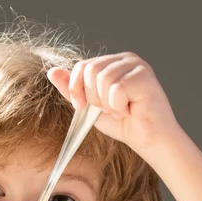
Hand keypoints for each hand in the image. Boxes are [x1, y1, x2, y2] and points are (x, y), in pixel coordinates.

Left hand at [47, 53, 183, 160]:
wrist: (149, 141)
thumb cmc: (124, 124)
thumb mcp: (90, 106)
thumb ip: (73, 89)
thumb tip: (51, 72)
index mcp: (112, 62)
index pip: (82, 65)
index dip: (76, 89)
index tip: (83, 107)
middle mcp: (125, 59)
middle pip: (90, 70)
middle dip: (94, 98)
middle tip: (110, 110)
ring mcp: (137, 65)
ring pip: (102, 79)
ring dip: (108, 104)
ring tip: (121, 111)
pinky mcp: (145, 75)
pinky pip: (117, 89)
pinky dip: (119, 106)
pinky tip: (130, 111)